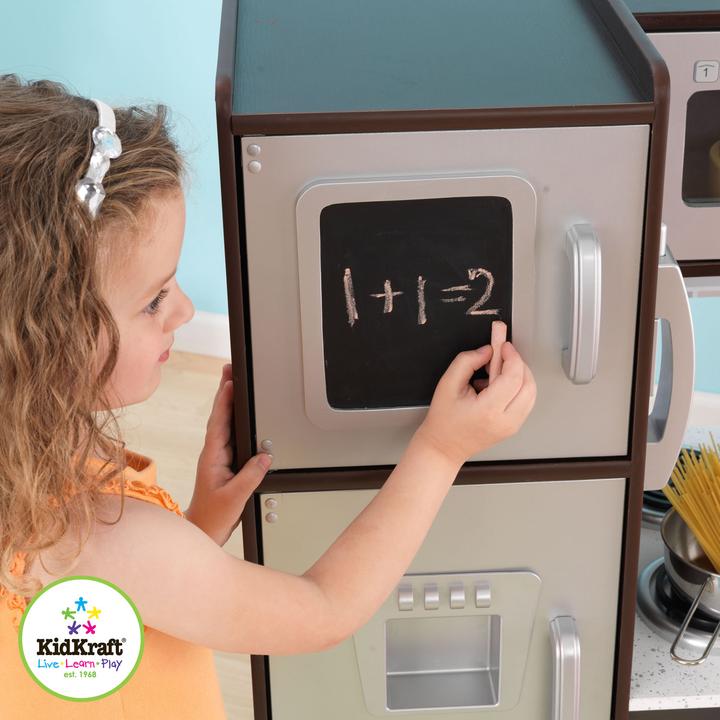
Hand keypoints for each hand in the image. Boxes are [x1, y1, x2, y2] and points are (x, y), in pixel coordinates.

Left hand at [185, 363, 272, 545]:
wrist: (202, 530)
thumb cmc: (212, 516)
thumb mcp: (234, 497)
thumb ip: (250, 476)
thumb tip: (265, 456)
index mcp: (212, 457)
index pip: (219, 423)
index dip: (224, 402)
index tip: (230, 382)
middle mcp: (213, 453)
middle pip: (220, 416)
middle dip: (224, 392)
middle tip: (230, 369)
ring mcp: (217, 456)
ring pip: (223, 423)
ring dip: (228, 402)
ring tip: (233, 381)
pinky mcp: (223, 462)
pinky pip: (230, 434)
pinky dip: (233, 418)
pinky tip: (239, 412)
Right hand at [413, 341, 536, 467]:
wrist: (444, 447)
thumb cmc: (443, 421)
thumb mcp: (447, 384)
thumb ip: (466, 361)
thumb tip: (487, 351)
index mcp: (488, 410)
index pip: (513, 377)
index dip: (511, 356)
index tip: (504, 346)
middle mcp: (505, 421)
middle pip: (528, 384)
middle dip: (518, 364)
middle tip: (503, 354)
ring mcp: (512, 426)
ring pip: (531, 393)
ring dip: (519, 376)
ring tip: (498, 372)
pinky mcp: (514, 426)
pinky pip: (526, 401)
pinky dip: (518, 388)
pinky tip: (499, 386)